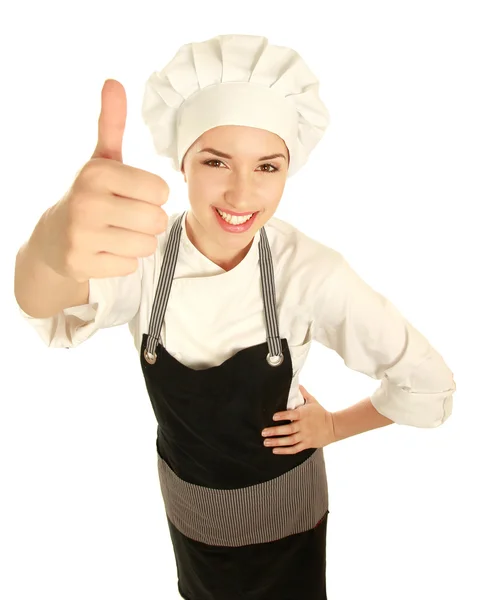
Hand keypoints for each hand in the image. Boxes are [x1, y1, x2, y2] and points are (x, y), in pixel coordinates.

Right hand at [35, 79, 169, 282]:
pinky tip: (105, 250)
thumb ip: (112, 124)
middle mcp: (86, 202)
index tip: (133, 195)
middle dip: (149, 221)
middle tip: (127, 217)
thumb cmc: (90, 195)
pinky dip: (123, 260)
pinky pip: (130, 265)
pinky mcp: (81, 264)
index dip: (153, 196)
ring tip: (117, 233)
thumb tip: (114, 82)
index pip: (161, 191)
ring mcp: (81, 236)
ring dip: (138, 242)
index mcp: (97, 172)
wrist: (54, 236)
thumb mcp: (101, 159)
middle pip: (157, 220)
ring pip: (146, 245)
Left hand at [261, 385, 335, 453]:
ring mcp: (305, 436)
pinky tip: (275, 450)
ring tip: (266, 442)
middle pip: (288, 429)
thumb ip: (304, 393)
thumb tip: (298, 384)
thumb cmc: (321, 413)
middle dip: (275, 431)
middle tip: (264, 432)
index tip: (273, 417)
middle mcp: (304, 426)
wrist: (334, 427)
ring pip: (289, 440)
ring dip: (277, 442)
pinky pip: (294, 449)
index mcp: (304, 414)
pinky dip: (284, 451)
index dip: (283, 415)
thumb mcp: (313, 401)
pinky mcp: (307, 444)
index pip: (292, 414)